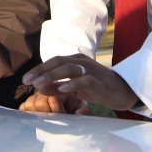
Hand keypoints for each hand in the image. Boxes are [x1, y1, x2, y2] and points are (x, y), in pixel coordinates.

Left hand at [22, 54, 139, 111]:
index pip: (54, 61)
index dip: (39, 69)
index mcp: (77, 60)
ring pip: (69, 68)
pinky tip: (61, 89)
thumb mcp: (75, 88)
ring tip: (39, 84)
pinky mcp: (100, 82)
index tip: (26, 79)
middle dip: (41, 71)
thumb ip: (58, 87)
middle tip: (27, 81)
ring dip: (52, 76)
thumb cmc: (99, 88)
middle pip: (59, 62)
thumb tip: (39, 87)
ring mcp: (92, 70)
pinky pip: (84, 80)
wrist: (125, 91)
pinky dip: (72, 84)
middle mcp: (83, 62)